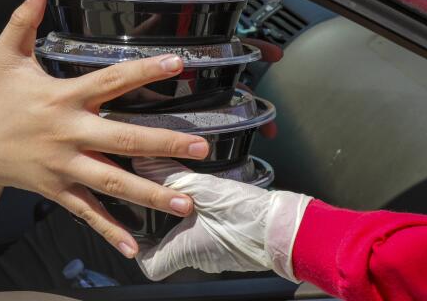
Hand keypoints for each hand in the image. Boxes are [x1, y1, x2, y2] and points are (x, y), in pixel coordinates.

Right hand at [0, 0, 211, 257]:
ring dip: (151, 192)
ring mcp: (64, 167)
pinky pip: (87, 212)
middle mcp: (67, 134)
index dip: (144, 71)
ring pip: (113, 182)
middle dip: (162, 143)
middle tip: (201, 145)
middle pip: (122, 139)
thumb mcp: (3, 55)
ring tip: (187, 201)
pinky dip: (110, 230)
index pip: (110, 81)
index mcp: (61, 97)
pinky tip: (136, 246)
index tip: (177, 63)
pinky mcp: (57, 190)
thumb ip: (23, 20)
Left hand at [133, 158, 311, 281]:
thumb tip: (141, 162)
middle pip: (168, 251)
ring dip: (183, 221)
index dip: (140, 248)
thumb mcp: (202, 188)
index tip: (137, 225)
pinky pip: (208, 236)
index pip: (151, 266)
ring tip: (181, 194)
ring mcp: (218, 255)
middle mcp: (200, 259)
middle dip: (160, 227)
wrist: (289, 229)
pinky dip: (202, 220)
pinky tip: (206, 200)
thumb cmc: (247, 215)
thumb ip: (168, 175)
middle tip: (157, 201)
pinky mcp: (233, 246)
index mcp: (186, 250)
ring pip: (190, 241)